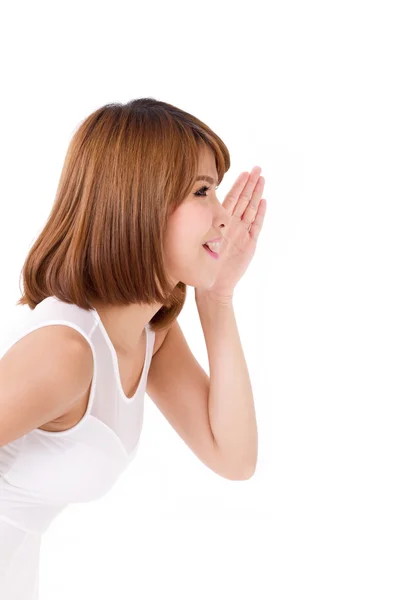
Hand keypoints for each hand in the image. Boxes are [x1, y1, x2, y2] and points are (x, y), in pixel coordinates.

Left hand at [200, 166, 266, 299]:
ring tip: (262, 179)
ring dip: (257, 194)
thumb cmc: (201, 264)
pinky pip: (256, 226)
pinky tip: (263, 202)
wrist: (212, 284)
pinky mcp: (249, 244)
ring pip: (251, 209)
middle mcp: (232, 225)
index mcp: (220, 222)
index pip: (231, 199)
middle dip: (251, 184)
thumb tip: (180, 205)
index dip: (238, 185)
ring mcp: (242, 233)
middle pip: (244, 200)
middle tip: (258, 168)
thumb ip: (193, 226)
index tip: (243, 171)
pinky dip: (260, 214)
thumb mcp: (194, 240)